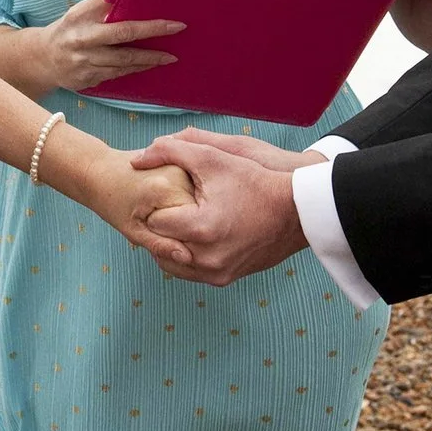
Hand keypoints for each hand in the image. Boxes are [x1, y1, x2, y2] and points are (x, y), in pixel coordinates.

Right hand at [27, 0, 183, 95]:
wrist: (42, 58)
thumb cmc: (69, 28)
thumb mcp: (80, 10)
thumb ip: (102, 1)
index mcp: (82, 21)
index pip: (120, 22)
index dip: (147, 24)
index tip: (171, 21)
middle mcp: (84, 44)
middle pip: (124, 44)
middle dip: (153, 42)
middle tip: (176, 32)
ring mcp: (86, 65)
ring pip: (124, 64)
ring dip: (148, 61)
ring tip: (169, 57)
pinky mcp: (88, 81)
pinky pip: (117, 75)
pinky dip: (134, 70)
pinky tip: (148, 65)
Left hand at [98, 157, 195, 259]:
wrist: (103, 170)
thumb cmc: (112, 201)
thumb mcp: (132, 230)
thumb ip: (159, 244)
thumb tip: (187, 258)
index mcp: (167, 188)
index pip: (190, 228)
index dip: (176, 239)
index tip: (154, 229)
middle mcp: (182, 174)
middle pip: (199, 218)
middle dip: (184, 231)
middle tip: (153, 220)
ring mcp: (187, 169)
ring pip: (201, 210)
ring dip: (188, 221)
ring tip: (159, 213)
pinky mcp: (188, 170)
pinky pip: (196, 199)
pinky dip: (187, 210)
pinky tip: (170, 208)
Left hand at [128, 130, 311, 286]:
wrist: (295, 212)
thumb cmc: (254, 180)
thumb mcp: (213, 157)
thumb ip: (170, 151)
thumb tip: (136, 159)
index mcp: (201, 228)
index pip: (153, 221)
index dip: (153, 203)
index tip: (159, 192)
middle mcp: (206, 258)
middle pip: (158, 245)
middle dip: (158, 224)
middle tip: (163, 206)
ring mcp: (216, 272)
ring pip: (170, 263)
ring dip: (168, 242)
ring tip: (175, 219)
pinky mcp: (225, 279)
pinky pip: (189, 272)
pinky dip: (184, 255)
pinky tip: (189, 234)